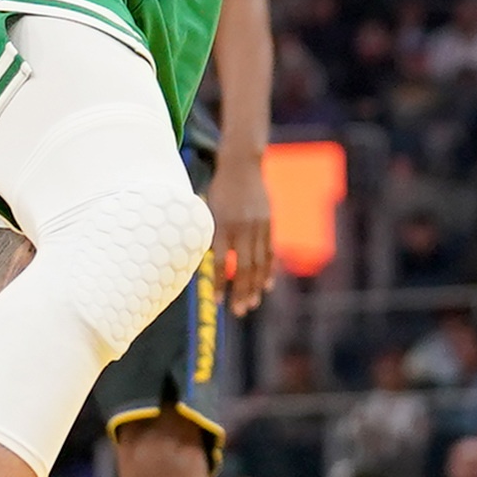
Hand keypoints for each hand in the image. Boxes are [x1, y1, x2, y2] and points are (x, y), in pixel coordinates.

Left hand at [208, 142, 278, 311]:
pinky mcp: (269, 224)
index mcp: (222, 225)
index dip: (220, 282)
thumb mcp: (208, 209)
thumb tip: (207, 263)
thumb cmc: (219, 190)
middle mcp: (241, 228)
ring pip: (258, 263)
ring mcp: (258, 226)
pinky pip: (269, 252)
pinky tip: (266, 285)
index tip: (218, 300)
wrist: (241, 165)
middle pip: (242, 267)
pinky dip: (268, 270)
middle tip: (239, 311)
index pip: (221, 261)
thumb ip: (209, 234)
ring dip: (255, 286)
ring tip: (251, 304)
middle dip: (241, 291)